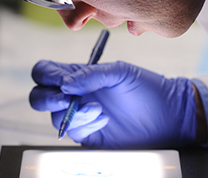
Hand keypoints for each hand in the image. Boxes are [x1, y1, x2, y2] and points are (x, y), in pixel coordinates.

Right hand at [29, 60, 197, 148]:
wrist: (168, 115)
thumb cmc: (146, 88)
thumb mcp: (120, 72)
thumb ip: (91, 74)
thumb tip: (65, 84)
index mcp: (79, 75)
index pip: (46, 72)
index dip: (46, 76)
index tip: (61, 81)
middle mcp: (75, 95)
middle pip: (40, 97)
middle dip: (48, 99)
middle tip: (66, 100)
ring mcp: (80, 116)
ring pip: (56, 117)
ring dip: (74, 113)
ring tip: (99, 110)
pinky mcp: (89, 135)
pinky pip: (74, 132)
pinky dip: (86, 125)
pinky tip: (104, 119)